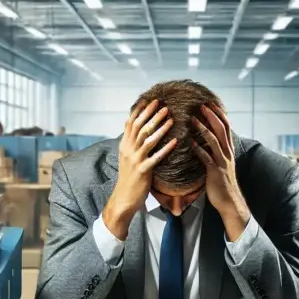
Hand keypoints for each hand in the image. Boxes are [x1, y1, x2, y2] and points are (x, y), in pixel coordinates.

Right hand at [103, 99, 176, 239]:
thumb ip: (130, 141)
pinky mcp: (143, 171)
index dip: (141, 111)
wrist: (124, 198)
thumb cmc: (129, 177)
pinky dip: (165, 149)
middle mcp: (128, 150)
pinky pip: (156, 157)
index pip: (131, 123)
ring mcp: (135, 160)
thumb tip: (130, 123)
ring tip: (170, 118)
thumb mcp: (126, 156)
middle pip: (140, 128)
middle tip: (163, 105)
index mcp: (124, 145)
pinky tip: (175, 142)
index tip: (151, 100)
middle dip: (151, 115)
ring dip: (159, 128)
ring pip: (147, 140)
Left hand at [192, 104, 249, 241]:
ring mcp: (222, 162)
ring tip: (192, 119)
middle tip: (201, 105)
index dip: (219, 114)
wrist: (230, 201)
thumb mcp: (222, 164)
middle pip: (221, 129)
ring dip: (203, 128)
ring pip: (214, 140)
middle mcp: (227, 153)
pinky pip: (206, 157)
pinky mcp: (215, 171)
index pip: (226, 127)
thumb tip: (207, 141)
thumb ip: (216, 152)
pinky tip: (190, 142)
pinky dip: (198, 148)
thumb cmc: (223, 183)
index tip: (210, 103)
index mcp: (229, 150)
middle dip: (212, 116)